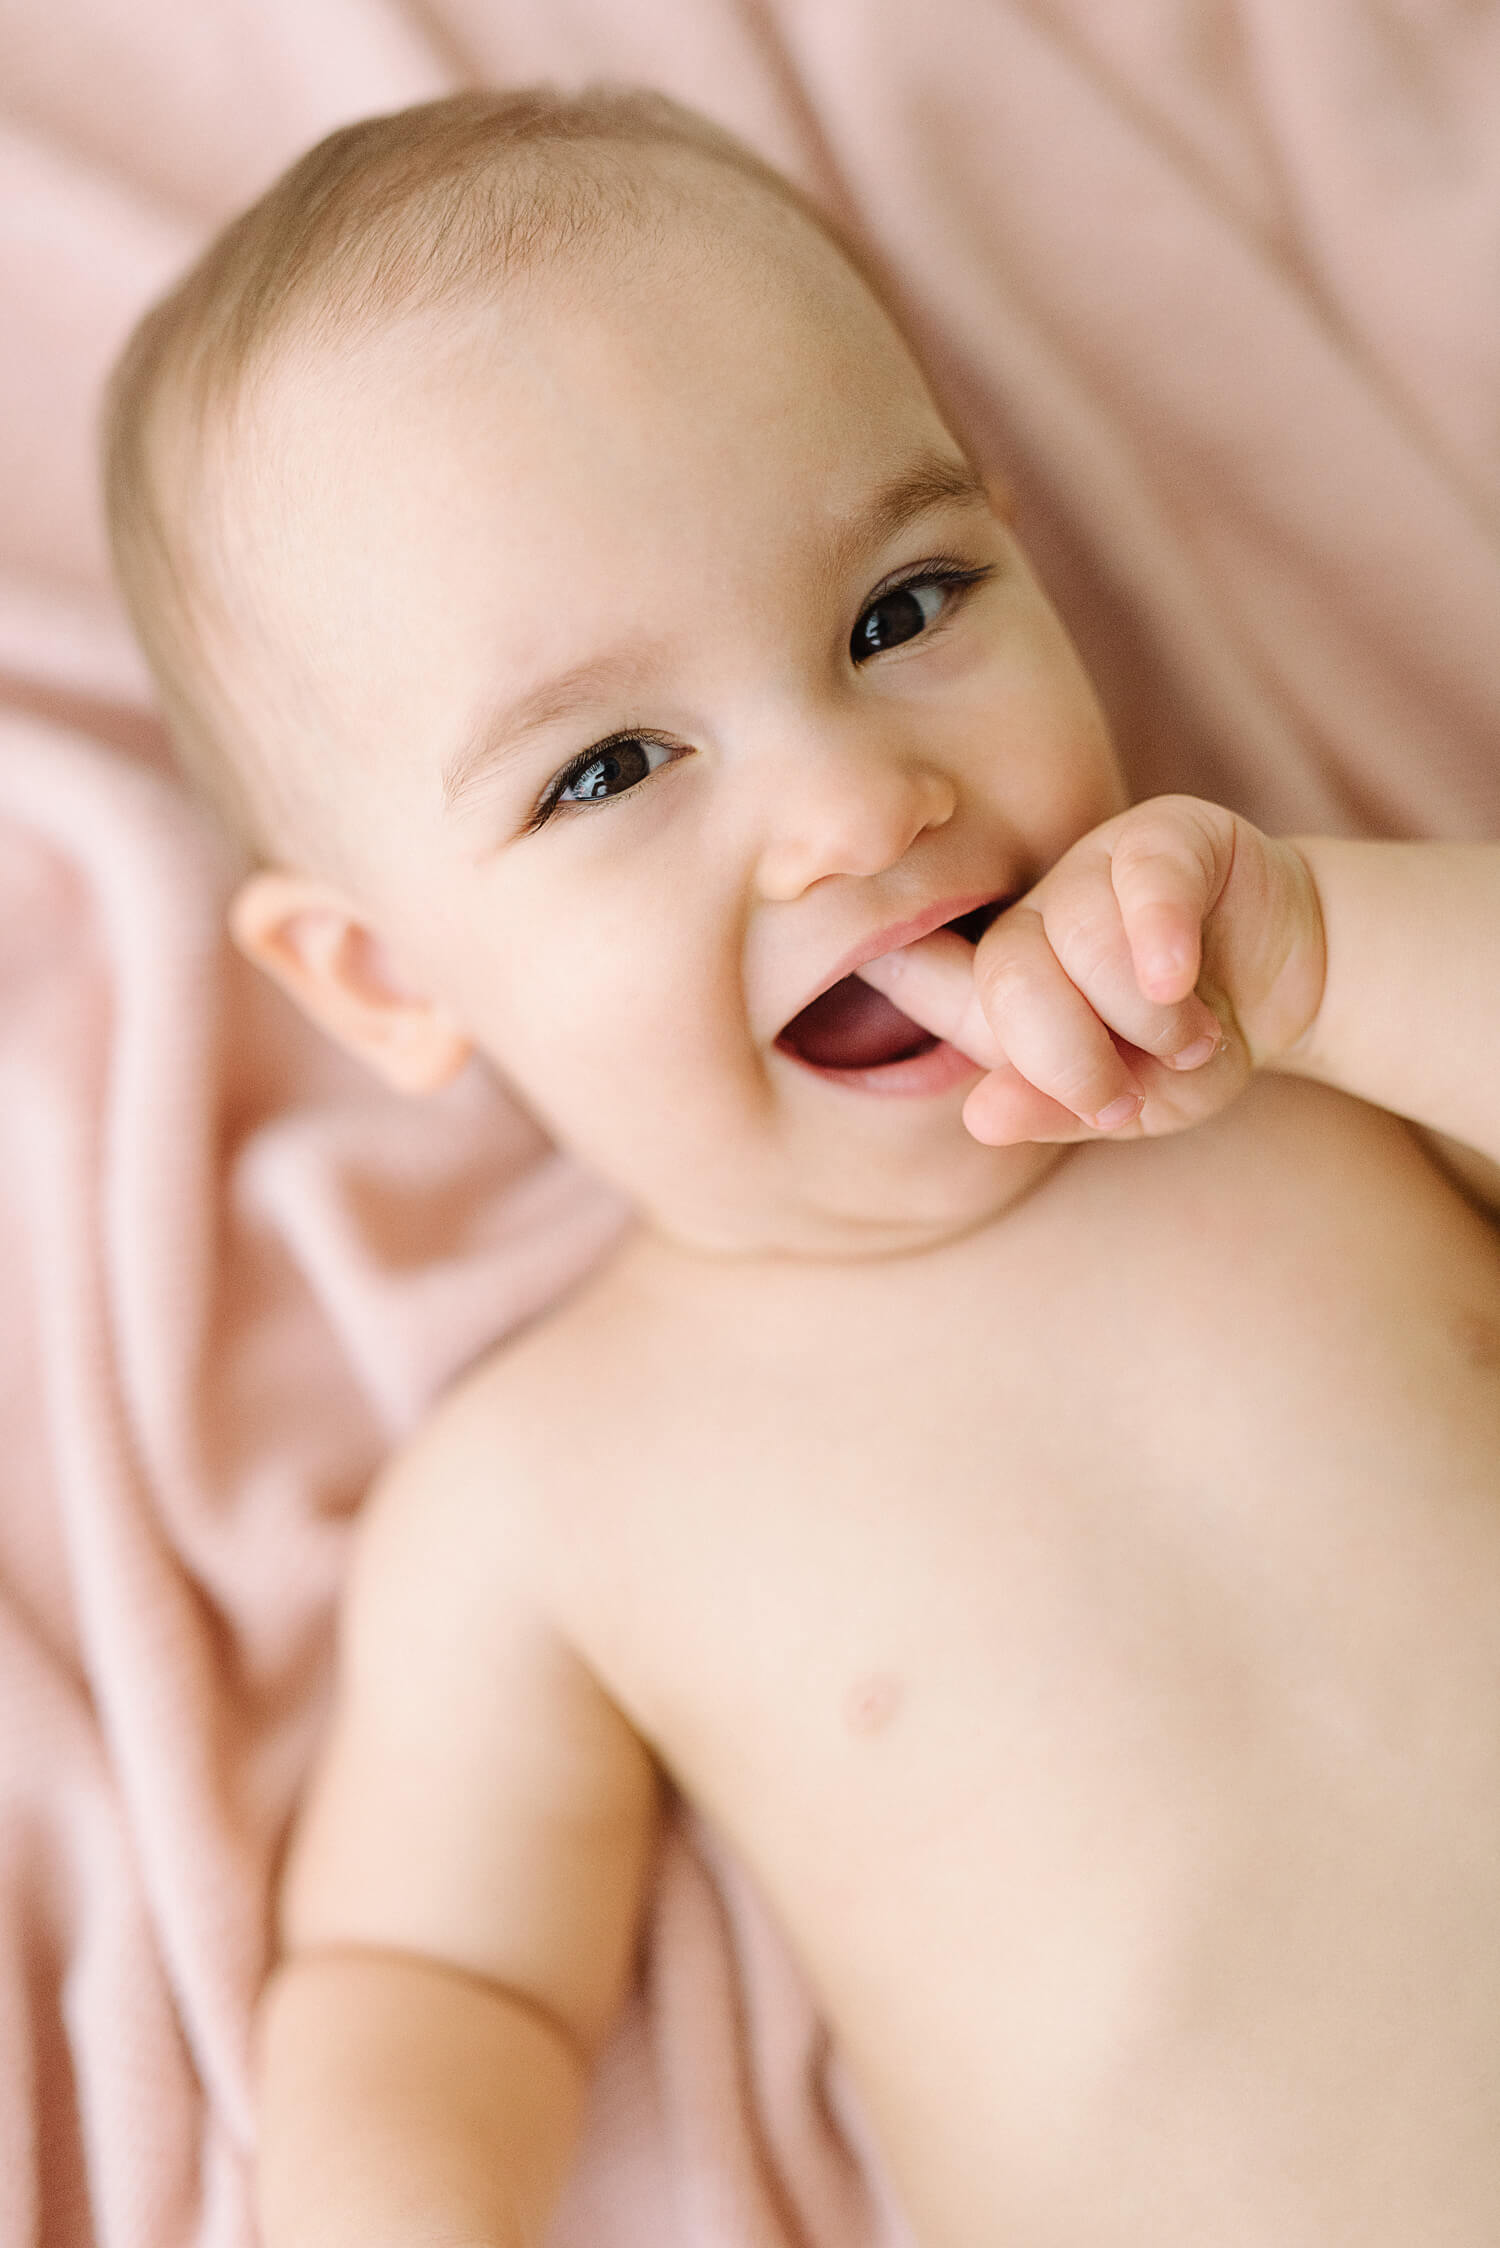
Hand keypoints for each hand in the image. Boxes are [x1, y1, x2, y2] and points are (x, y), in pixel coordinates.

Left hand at [858, 795, 1325, 1145]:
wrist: (1300, 983)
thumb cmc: (1196, 1046)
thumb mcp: (1136, 1103)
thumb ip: (1057, 1109)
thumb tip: (981, 1117)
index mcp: (1007, 989)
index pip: (924, 982)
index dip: (898, 976)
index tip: (879, 967)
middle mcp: (1036, 920)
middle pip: (1006, 977)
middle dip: (1067, 1057)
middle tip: (1125, 1098)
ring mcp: (1094, 868)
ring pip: (1083, 938)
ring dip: (1146, 1019)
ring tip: (1192, 1041)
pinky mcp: (1165, 835)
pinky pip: (1144, 880)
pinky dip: (1162, 941)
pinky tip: (1182, 985)